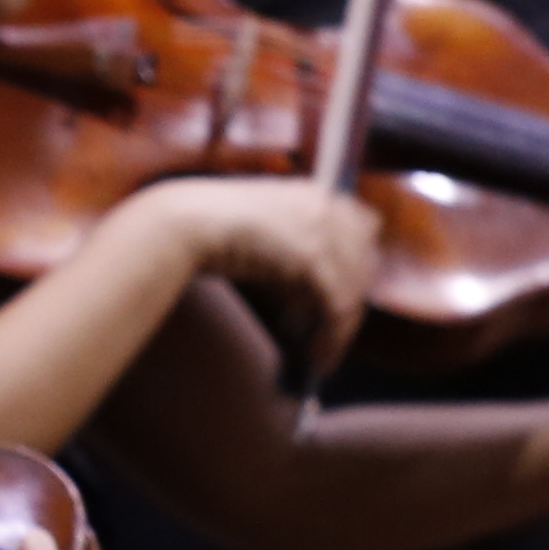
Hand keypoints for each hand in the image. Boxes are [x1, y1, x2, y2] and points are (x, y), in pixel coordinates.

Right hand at [129, 178, 375, 383]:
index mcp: (311, 193)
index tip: (340, 293)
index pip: (362, 226)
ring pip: (355, 287)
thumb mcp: (256, 229)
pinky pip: (339, 305)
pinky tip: (320, 356)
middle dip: (351, 297)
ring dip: (342, 326)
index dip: (356, 263)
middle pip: (365, 259)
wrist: (183, 223)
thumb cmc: (202, 228)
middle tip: (330, 329)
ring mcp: (321, 230)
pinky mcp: (313, 257)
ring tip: (322, 352)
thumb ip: (285, 247)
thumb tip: (301, 290)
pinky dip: (334, 336)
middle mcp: (324, 206)